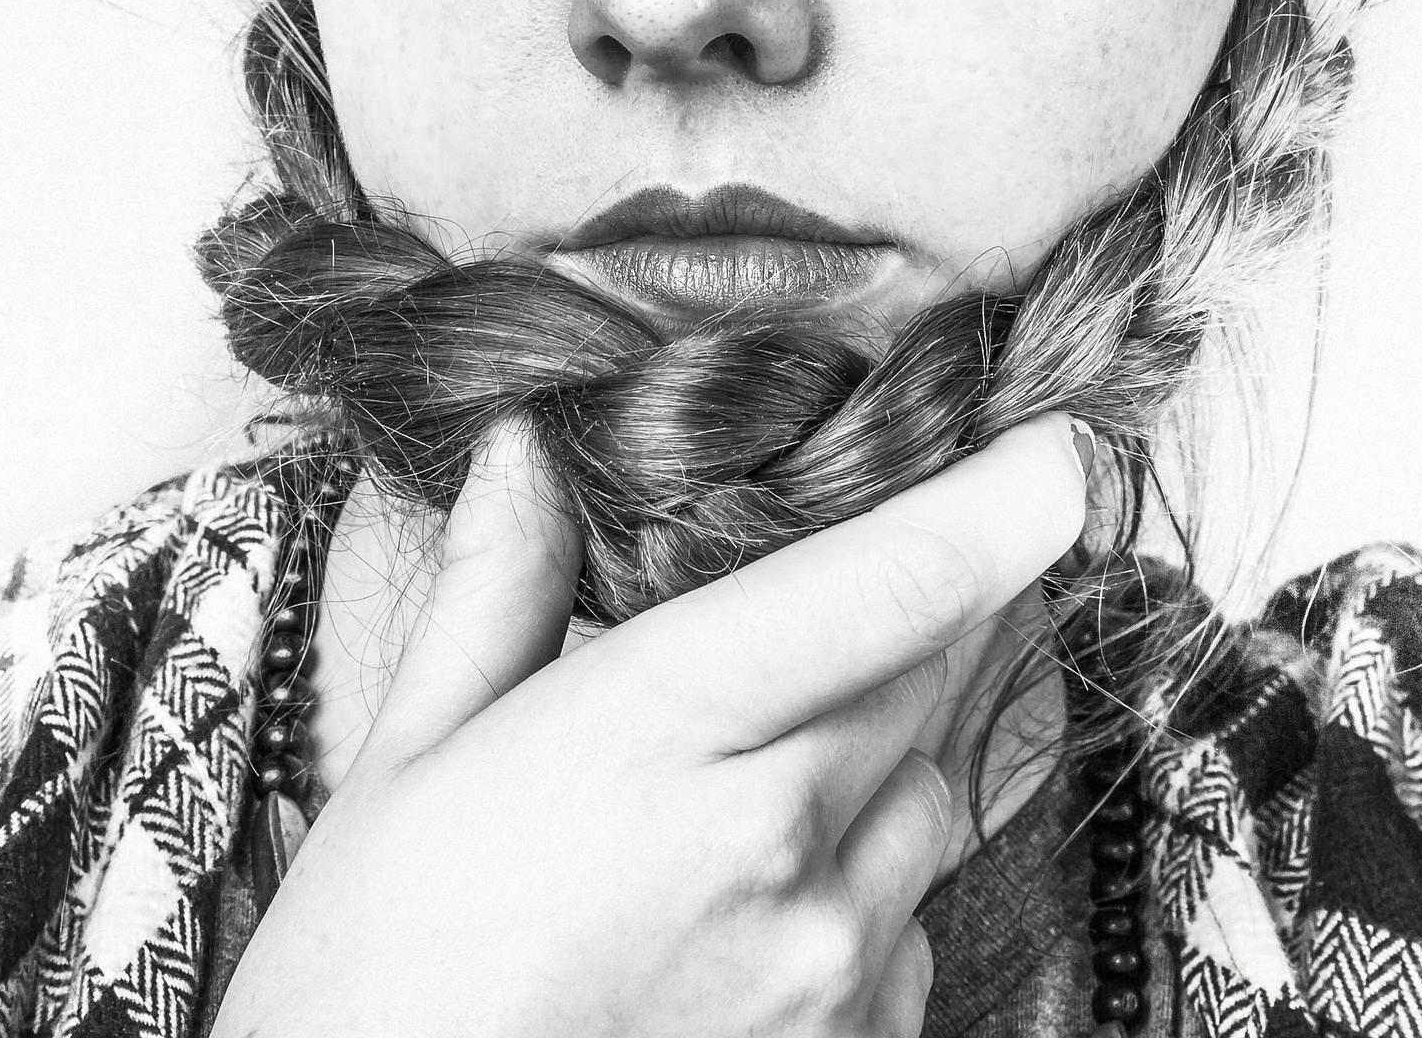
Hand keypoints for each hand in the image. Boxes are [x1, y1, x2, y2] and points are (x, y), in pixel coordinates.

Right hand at [208, 416, 1087, 1037]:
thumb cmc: (366, 975)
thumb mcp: (407, 758)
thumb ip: (499, 589)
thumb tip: (526, 445)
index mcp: (656, 732)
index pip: (892, 584)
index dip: (1003, 500)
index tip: (1055, 447)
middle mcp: (773, 844)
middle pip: (934, 674)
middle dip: (920, 610)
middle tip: (860, 578)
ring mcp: (825, 966)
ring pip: (935, 800)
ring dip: (888, 752)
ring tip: (759, 764)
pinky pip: (915, 927)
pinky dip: (869, 883)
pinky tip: (755, 890)